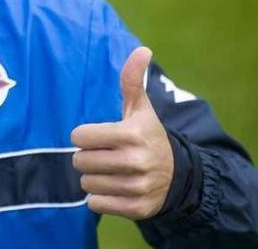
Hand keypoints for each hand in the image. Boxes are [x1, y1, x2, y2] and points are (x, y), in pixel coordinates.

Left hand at [70, 47, 172, 219]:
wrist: (178, 176)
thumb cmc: (148, 136)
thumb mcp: (141, 109)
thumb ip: (132, 80)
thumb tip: (142, 49)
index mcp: (132, 134)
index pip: (79, 137)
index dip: (85, 136)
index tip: (100, 137)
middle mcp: (136, 161)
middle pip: (80, 161)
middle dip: (88, 157)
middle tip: (106, 155)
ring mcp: (137, 186)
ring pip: (86, 183)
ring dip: (94, 178)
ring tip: (112, 172)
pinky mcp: (136, 208)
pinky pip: (95, 204)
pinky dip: (100, 198)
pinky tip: (116, 188)